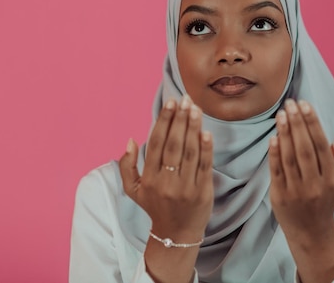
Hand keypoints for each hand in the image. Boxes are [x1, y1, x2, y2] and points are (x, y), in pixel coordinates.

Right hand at [119, 95, 213, 243]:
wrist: (176, 234)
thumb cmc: (155, 206)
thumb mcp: (133, 189)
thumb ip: (127, 165)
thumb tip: (130, 140)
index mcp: (149, 178)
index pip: (156, 143)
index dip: (163, 121)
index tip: (169, 103)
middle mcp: (166, 181)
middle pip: (173, 144)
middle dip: (179, 119)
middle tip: (184, 99)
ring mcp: (185, 187)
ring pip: (189, 152)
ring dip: (192, 128)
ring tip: (195, 108)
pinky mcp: (202, 191)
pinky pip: (204, 166)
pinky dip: (206, 148)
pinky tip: (206, 132)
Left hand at [268, 99, 333, 282]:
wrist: (310, 231)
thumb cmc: (327, 200)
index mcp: (333, 179)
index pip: (321, 145)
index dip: (313, 123)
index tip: (306, 105)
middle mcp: (315, 184)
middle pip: (305, 148)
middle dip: (298, 123)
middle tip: (290, 103)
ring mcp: (296, 190)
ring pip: (290, 157)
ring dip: (285, 133)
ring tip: (281, 114)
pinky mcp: (279, 195)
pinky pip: (276, 170)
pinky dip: (274, 153)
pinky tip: (273, 137)